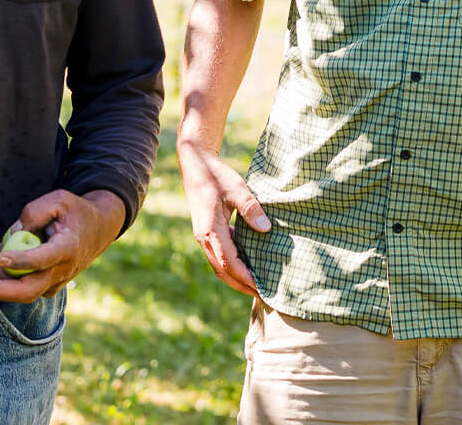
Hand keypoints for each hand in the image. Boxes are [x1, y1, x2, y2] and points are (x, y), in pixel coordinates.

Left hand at [0, 188, 126, 301]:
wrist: (99, 229)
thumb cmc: (76, 212)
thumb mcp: (58, 199)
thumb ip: (34, 213)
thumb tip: (12, 234)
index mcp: (67, 248)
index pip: (42, 260)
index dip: (20, 261)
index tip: (0, 257)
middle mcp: (62, 270)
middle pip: (28, 291)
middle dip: (0, 290)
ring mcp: (55, 281)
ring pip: (21, 290)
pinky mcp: (49, 286)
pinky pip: (24, 286)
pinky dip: (7, 276)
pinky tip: (0, 255)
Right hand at [175, 137, 269, 294]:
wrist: (195, 165)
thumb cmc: (216, 176)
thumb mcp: (237, 188)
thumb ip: (251, 208)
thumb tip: (266, 229)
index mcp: (210, 230)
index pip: (229, 262)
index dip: (245, 277)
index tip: (261, 287)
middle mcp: (204, 238)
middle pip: (222, 271)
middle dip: (241, 285)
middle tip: (263, 296)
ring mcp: (204, 236)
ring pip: (219, 265)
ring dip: (236, 277)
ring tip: (257, 286)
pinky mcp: (206, 231)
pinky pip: (219, 254)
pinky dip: (233, 264)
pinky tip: (248, 263)